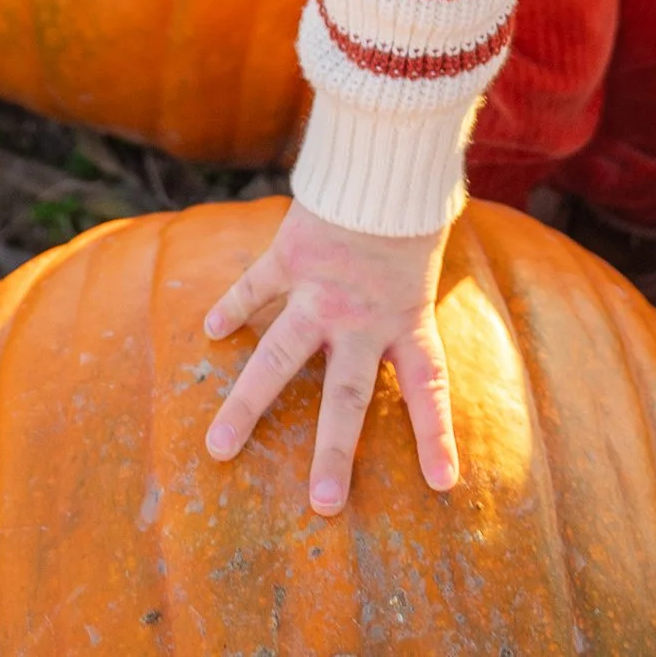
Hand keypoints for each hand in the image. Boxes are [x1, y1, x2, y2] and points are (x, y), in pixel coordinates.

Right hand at [203, 200, 457, 514]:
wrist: (387, 152)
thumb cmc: (414, 197)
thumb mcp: (429, 246)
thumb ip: (415, 274)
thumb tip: (429, 262)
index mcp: (407, 316)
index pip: (427, 387)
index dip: (435, 436)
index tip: (443, 483)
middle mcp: (362, 317)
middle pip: (344, 396)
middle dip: (332, 451)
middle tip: (323, 504)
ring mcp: (320, 291)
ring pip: (278, 358)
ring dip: (247, 405)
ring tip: (217, 447)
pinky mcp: (290, 256)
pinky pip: (256, 286)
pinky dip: (232, 305)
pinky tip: (211, 329)